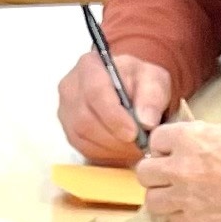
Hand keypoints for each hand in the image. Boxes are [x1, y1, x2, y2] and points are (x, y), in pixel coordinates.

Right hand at [54, 48, 176, 162]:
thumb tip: (145, 121)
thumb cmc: (139, 82)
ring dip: (112, 149)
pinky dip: (107, 154)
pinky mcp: (69, 132)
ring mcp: (66, 112)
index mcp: (90, 66)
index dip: (114, 117)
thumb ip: (153, 96)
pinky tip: (123, 150)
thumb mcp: (154, 80)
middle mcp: (70, 88)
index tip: (134, 133)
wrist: (129, 90)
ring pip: (83, 138)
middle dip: (115, 138)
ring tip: (135, 147)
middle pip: (85, 120)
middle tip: (140, 145)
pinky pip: (84, 149)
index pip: (95, 93)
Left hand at [134, 119, 220, 221]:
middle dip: (155, 169)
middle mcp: (181, 168)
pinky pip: (172, 219)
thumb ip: (206, 133)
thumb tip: (195, 137)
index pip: (156, 139)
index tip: (171, 148)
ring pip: (152, 200)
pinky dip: (178, 213)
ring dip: (162, 194)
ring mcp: (186, 199)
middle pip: (144, 172)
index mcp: (190, 139)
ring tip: (178, 192)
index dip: (165, 143)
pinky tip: (194, 206)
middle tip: (169, 170)